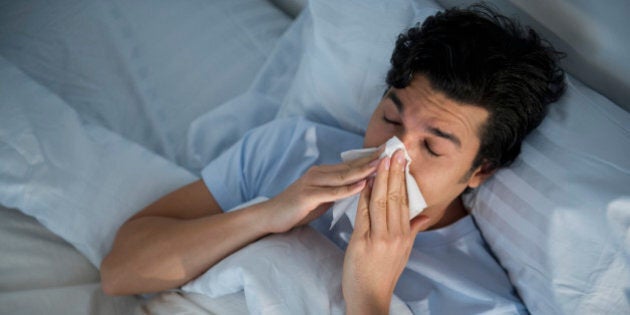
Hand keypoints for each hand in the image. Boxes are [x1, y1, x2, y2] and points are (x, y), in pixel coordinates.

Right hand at [265, 147, 382, 232]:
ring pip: (343, 176)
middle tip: (393, 152)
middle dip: (372, 159)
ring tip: (382, 165)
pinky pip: (331, 192)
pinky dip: (348, 189)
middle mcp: (319, 174)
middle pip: (351, 166)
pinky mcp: (307, 196)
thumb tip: (358, 190)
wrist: (270, 217)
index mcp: (324, 174)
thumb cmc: (297, 209)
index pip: (352, 164)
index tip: (390, 153)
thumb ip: (338, 192)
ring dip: (364, 170)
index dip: (371, 158)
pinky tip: (362, 185)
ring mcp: (312, 183)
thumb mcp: (321, 199)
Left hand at [342, 150, 429, 313]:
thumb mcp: (404, 252)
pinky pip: (364, 214)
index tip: (401, 160)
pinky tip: (364, 183)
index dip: (403, 178)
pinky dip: (364, 196)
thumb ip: (412, 230)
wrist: (369, 297)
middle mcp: (396, 235)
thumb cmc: (384, 274)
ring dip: (380, 178)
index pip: (405, 200)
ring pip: (381, 202)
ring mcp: (380, 238)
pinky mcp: (363, 242)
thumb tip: (424, 215)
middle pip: (395, 197)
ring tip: (380, 160)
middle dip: (393, 172)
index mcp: (405, 235)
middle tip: (394, 151)